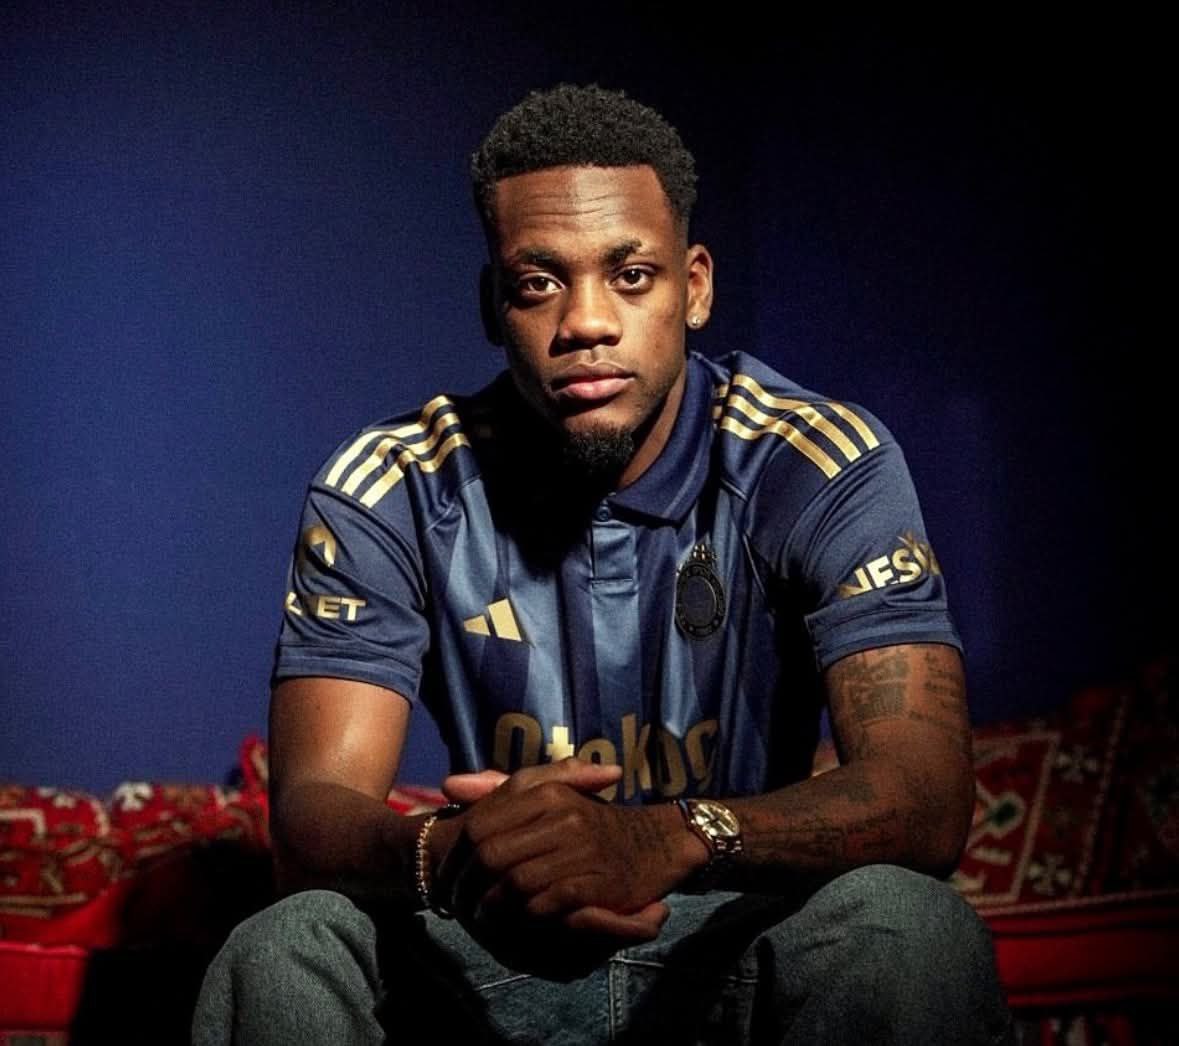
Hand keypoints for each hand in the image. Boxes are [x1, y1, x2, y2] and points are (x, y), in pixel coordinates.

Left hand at [427, 759, 675, 975]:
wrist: (653, 842)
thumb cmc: (591, 820)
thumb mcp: (548, 793)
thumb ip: (497, 788)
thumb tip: (448, 785)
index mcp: (545, 792)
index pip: (479, 825)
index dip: (456, 856)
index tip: (448, 876)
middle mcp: (561, 816)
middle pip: (491, 856)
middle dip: (468, 886)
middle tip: (458, 904)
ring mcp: (579, 849)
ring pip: (514, 883)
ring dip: (493, 907)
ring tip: (482, 917)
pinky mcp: (594, 882)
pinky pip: (545, 904)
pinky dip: (525, 917)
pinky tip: (518, 921)